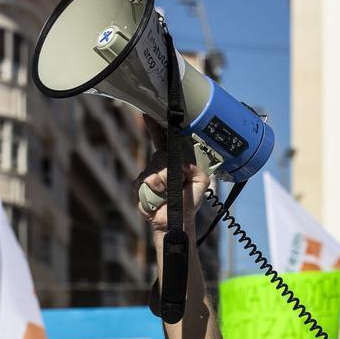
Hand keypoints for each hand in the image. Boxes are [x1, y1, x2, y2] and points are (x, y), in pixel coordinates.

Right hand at [132, 117, 209, 233]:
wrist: (176, 221)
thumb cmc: (188, 201)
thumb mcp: (201, 183)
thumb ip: (198, 170)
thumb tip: (184, 164)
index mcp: (172, 161)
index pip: (162, 141)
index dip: (155, 128)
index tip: (148, 116)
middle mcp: (158, 165)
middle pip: (158, 157)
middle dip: (167, 172)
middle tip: (173, 185)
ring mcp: (147, 176)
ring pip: (151, 173)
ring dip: (161, 186)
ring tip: (167, 195)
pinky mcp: (138, 187)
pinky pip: (141, 185)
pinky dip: (151, 194)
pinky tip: (156, 200)